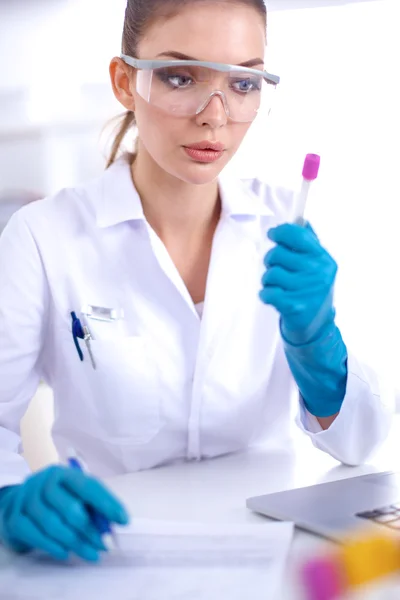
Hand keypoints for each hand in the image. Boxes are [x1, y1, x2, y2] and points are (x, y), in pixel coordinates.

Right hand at [0, 466, 128, 561]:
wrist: (20, 503)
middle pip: (70, 509)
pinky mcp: (15, 518)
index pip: (88, 487)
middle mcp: (44, 482)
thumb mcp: (76, 495)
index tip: (123, 520)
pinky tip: (67, 553)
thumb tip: (117, 522)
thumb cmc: (57, 499)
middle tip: (105, 545)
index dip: (107, 504)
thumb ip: (95, 506)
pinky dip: (53, 547)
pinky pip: (36, 536)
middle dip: (91, 530)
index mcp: (64, 473)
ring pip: (53, 525)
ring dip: (76, 543)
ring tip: (92, 554)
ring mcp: (27, 499)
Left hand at [260, 222, 336, 344]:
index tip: (273, 235)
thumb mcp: (320, 265)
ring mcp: (305, 290)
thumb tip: (301, 220)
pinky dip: (266, 294)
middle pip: (278, 254)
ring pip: (270, 274)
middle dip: (271, 260)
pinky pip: (267, 292)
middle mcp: (317, 272)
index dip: (280, 232)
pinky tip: (274, 297)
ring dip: (268, 279)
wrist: (317, 325)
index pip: (298, 235)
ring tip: (277, 285)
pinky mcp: (293, 306)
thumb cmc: (314, 290)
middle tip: (275, 267)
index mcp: (323, 259)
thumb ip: (310, 242)